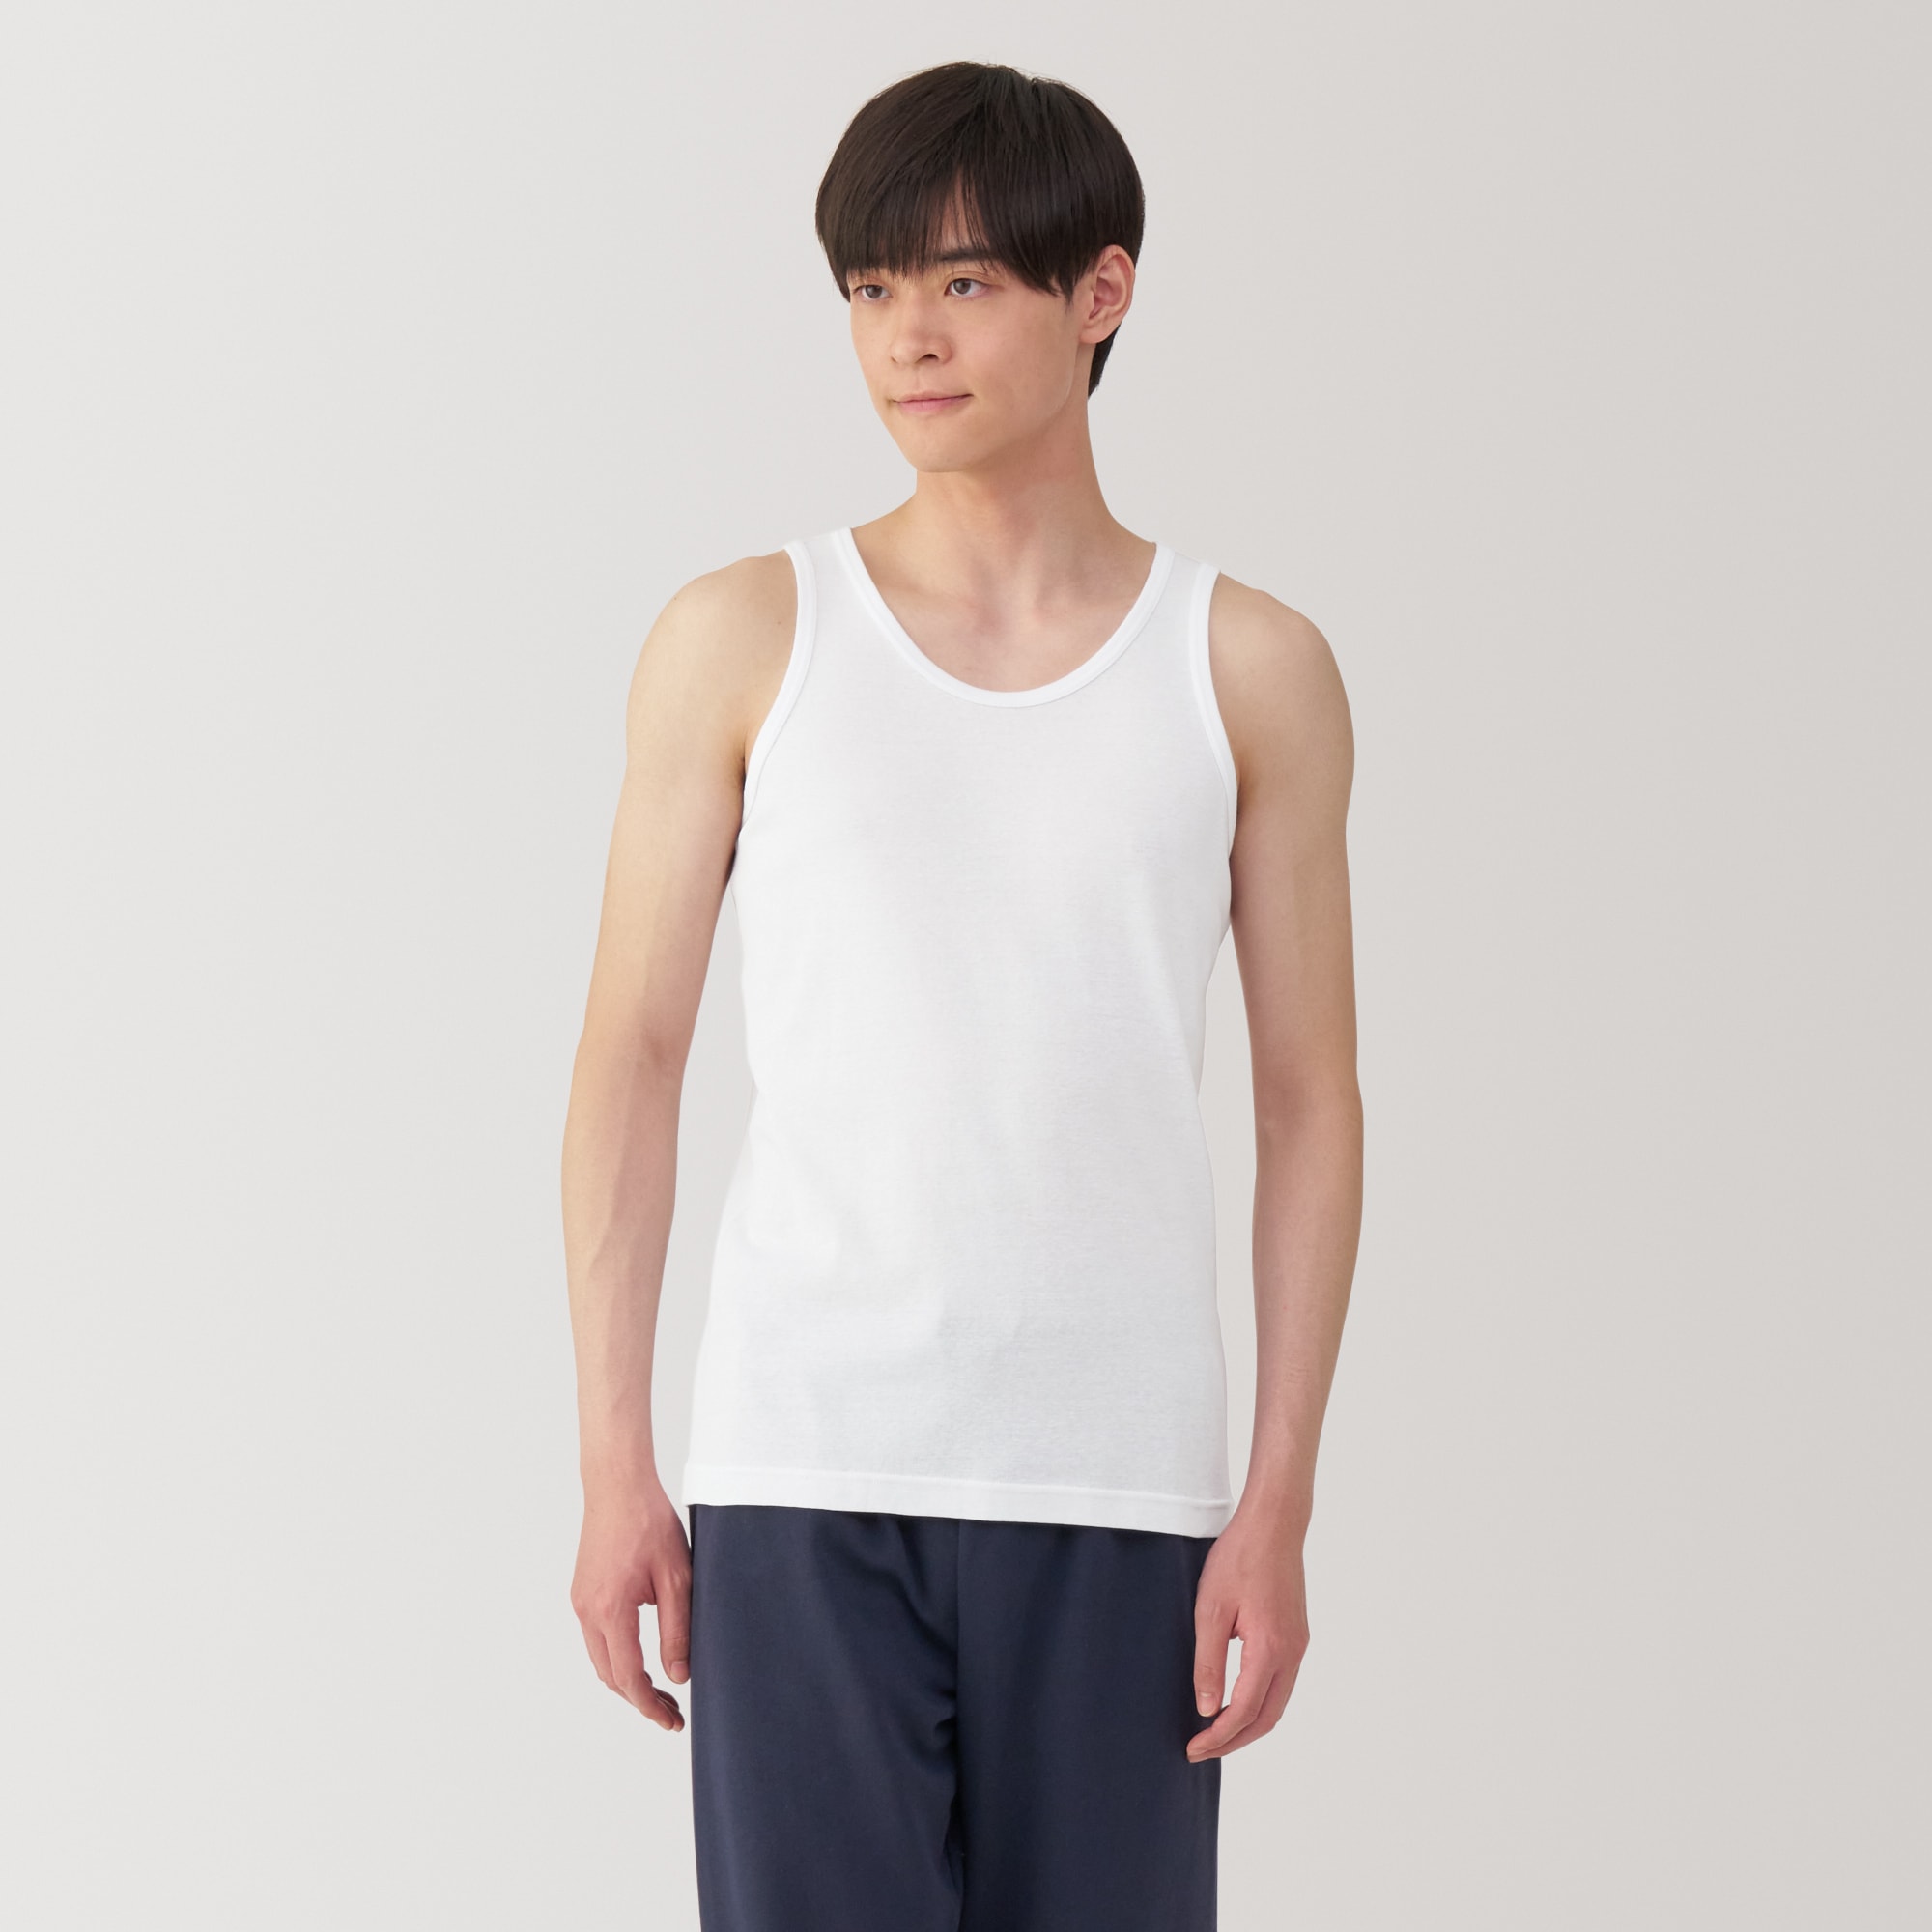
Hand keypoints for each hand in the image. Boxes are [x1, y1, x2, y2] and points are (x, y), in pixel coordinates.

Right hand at [570, 1478, 690, 1731]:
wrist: (618, 1487)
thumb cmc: (651, 1524)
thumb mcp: (677, 1578)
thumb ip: (678, 1629)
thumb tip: (679, 1675)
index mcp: (610, 1610)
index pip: (628, 1677)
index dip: (650, 1706)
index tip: (672, 1721)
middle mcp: (587, 1611)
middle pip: (610, 1676)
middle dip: (640, 1699)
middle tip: (672, 1712)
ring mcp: (580, 1602)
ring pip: (600, 1659)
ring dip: (627, 1680)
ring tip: (661, 1690)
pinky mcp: (582, 1593)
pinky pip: (597, 1638)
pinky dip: (617, 1656)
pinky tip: (642, 1656)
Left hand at [1187, 1503, 1309, 1760]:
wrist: (1273, 1524)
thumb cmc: (1238, 1558)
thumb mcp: (1210, 1608)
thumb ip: (1209, 1662)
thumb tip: (1207, 1710)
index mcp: (1270, 1649)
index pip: (1244, 1712)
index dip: (1218, 1737)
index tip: (1193, 1749)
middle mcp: (1291, 1653)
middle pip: (1267, 1718)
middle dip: (1235, 1740)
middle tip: (1201, 1750)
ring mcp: (1298, 1644)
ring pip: (1277, 1702)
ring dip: (1249, 1724)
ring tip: (1216, 1733)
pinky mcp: (1297, 1635)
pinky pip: (1281, 1683)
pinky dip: (1260, 1703)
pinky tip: (1237, 1701)